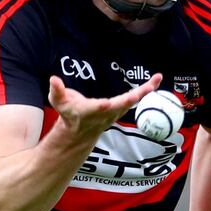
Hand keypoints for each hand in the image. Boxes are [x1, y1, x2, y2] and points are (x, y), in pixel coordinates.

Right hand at [47, 73, 161, 138]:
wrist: (80, 132)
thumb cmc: (69, 114)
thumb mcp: (59, 102)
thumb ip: (57, 91)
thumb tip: (54, 79)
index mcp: (89, 111)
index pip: (96, 109)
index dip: (100, 107)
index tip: (106, 103)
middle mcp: (104, 113)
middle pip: (121, 105)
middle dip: (133, 97)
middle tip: (148, 88)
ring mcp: (115, 112)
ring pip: (132, 101)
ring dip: (145, 90)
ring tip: (157, 79)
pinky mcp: (121, 108)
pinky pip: (135, 98)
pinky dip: (146, 90)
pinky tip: (155, 81)